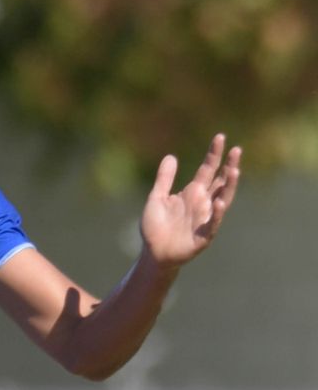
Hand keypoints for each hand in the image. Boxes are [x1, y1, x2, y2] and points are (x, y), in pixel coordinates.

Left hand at [140, 134, 239, 268]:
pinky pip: (213, 224)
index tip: (220, 137)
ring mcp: (206, 218)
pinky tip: (219, 202)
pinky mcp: (204, 236)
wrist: (153, 253)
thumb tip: (170, 156)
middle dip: (229, 166)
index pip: (207, 170)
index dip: (214, 154)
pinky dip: (217, 213)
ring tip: (234, 170)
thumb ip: (164, 179)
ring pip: (223, 199)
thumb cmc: (155, 226)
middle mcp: (203, 203)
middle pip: (220, 182)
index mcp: (193, 193)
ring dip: (229, 186)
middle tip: (237, 150)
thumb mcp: (156, 198)